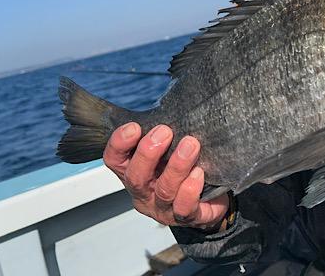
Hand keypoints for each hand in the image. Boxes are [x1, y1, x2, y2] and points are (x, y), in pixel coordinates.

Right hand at [103, 123, 228, 227]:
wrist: (210, 199)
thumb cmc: (184, 169)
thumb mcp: (168, 150)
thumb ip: (163, 135)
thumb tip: (170, 107)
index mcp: (134, 173)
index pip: (114, 160)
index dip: (119, 144)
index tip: (134, 127)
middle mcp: (145, 193)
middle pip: (136, 177)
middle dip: (148, 153)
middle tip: (165, 132)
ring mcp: (164, 209)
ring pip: (164, 190)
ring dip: (177, 166)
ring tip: (191, 144)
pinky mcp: (188, 217)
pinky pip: (185, 208)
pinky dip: (190, 190)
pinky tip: (199, 173)